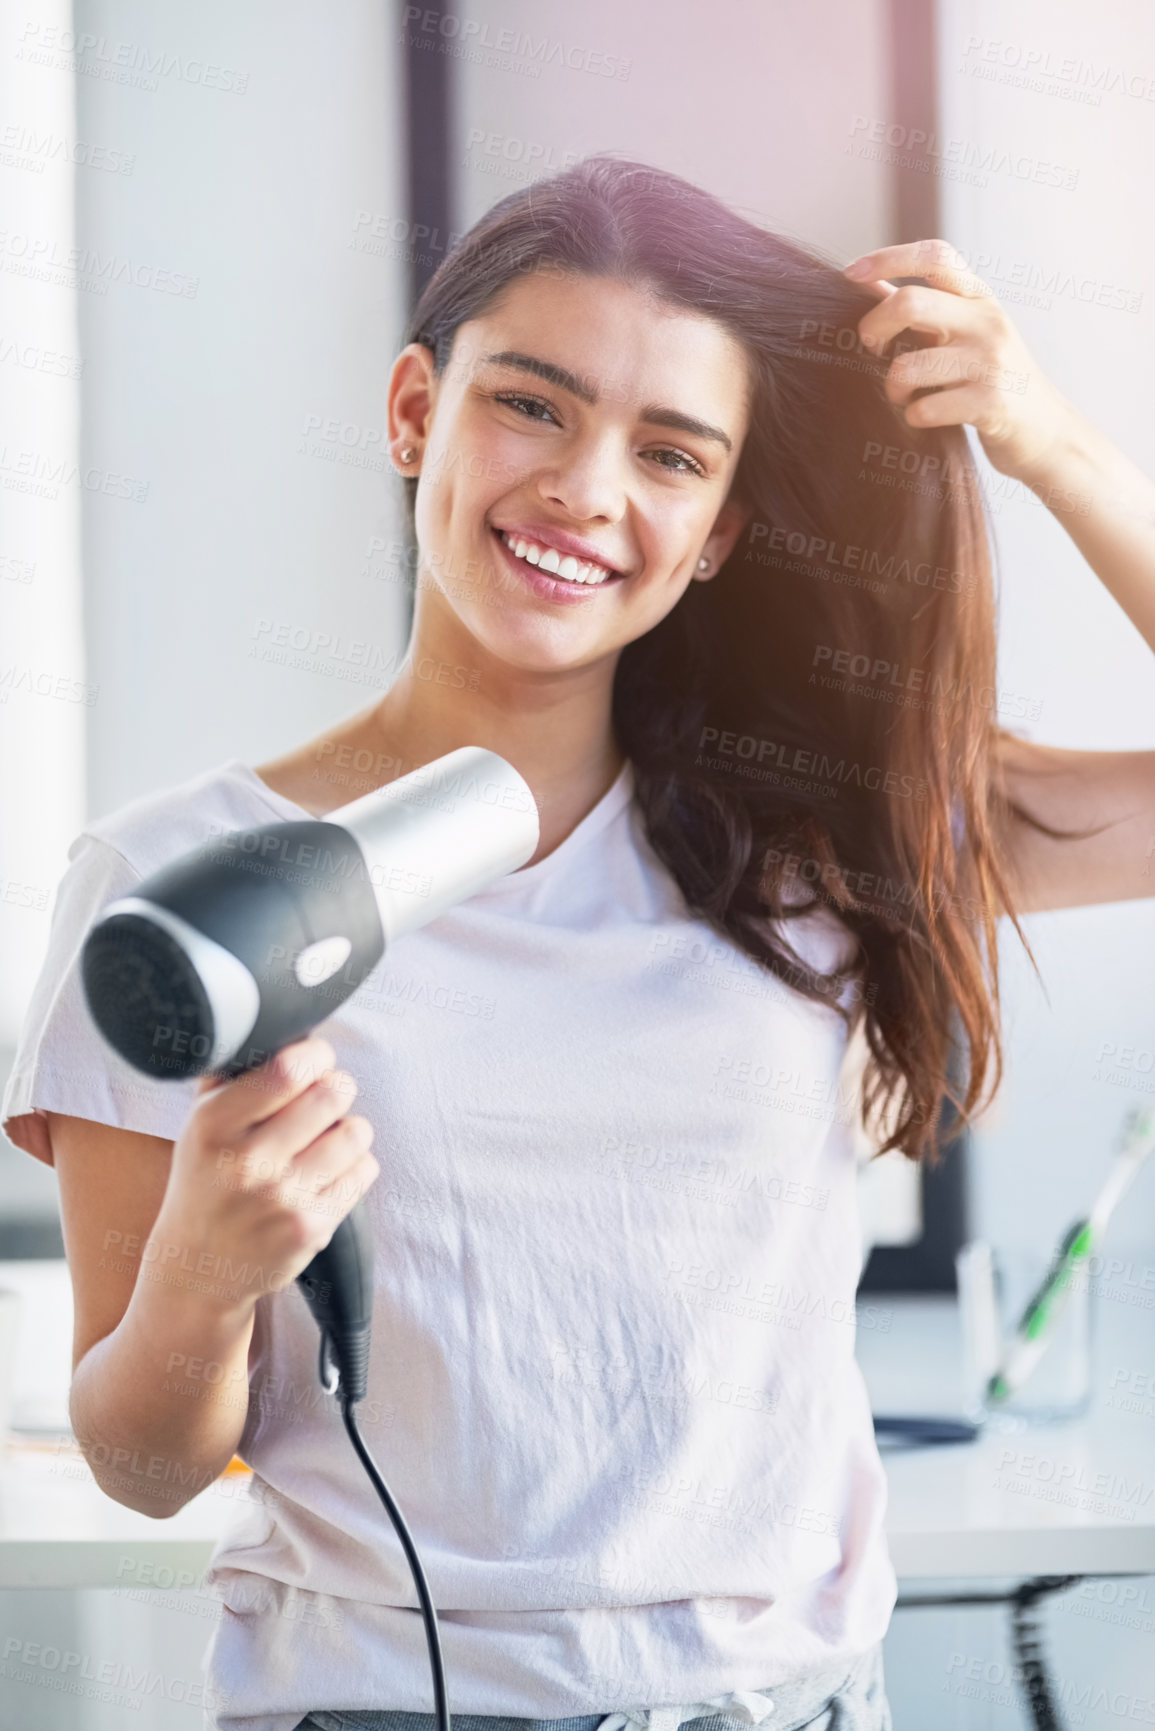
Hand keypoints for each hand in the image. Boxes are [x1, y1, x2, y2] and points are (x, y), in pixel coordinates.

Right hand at [146, 1036, 379, 1314]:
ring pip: (356, 1132)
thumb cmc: (205, 1184)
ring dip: (350, 1128)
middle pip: (332, 1095)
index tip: (316, 1059)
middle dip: (338, 1088)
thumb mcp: (197, 1126)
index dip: (316, 1055)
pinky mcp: (310, 1228)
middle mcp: (247, 1162)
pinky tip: (330, 1171)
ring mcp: (281, 1198)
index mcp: (213, 1126)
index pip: (289, 1068)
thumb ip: (229, 1076)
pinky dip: (355, 1165)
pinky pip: (364, 1172)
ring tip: (329, 1136)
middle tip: (328, 1095)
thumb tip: (271, 1027)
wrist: (197, 1271)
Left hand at [843, 238, 1080, 487]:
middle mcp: (988, 322)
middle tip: (872, 348)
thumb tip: (869, 284)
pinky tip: (924, 418)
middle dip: (874, 327)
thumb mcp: (965, 334)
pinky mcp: (991, 404)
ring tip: (904, 396)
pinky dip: (913, 417)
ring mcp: (992, 362)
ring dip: (893, 387)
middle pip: (909, 302)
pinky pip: (924, 408)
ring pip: (907, 367)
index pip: (934, 256)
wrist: (1045, 431)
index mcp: (979, 298)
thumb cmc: (991, 381)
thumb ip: (924, 311)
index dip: (888, 257)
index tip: (850, 274)